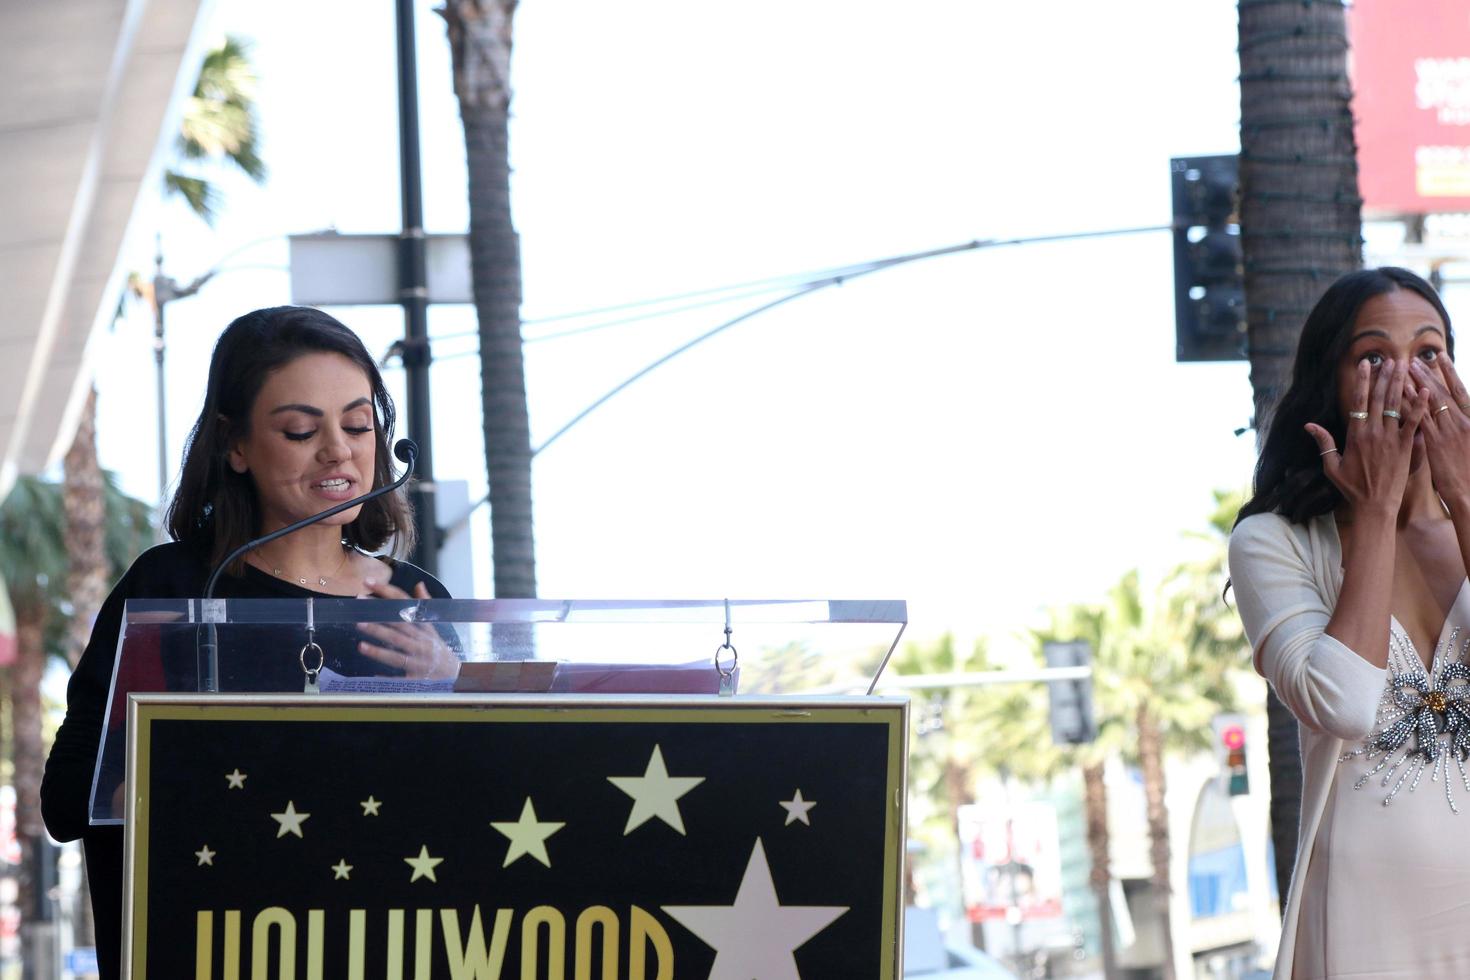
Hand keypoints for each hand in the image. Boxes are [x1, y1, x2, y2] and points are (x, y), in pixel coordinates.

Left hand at [356, 579, 458, 679]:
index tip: (369, 582)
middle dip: (378, 620)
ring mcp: (419, 660)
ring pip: (397, 654)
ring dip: (379, 650)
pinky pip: (401, 678)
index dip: (387, 592)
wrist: (454, 672)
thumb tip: (419, 584)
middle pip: (398, 629)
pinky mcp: (416, 678)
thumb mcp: (434, 625)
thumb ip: (426, 604)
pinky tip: (374, 676)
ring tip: (360, 645)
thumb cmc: (438, 646)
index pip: (404, 604)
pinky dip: (389, 678)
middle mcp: (421, 641)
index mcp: (424, 626)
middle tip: (358, 611)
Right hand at [1306, 358, 1426, 515]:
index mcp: (1355, 435)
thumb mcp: (1331, 466)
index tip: (1366, 365)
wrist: (1374, 506)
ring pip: (1396, 405)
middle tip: (1390, 358)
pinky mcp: (1406, 447)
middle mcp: (1373, 433)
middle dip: (1384, 376)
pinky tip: (1425, 391)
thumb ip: (1323, 443)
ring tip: (1405, 366)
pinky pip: (1414, 422)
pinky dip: (1420, 407)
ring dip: (1400, 384)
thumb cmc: (1351, 488)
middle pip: (1378, 398)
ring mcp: (1390, 439)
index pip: (1358, 401)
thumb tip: (1308, 425)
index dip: (1362, 381)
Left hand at [1410, 355, 1469, 505]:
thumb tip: (1461, 414)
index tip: (1440, 357)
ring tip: (1404, 369)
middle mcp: (1461, 422)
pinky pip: (1419, 419)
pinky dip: (1411, 404)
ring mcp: (1448, 432)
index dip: (1449, 373)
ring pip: (1429, 402)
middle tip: (1413, 359)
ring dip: (1416, 384)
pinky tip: (1401, 393)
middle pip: (1441, 392)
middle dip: (1427, 374)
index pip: (1459, 391)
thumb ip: (1464, 426)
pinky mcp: (1435, 443)